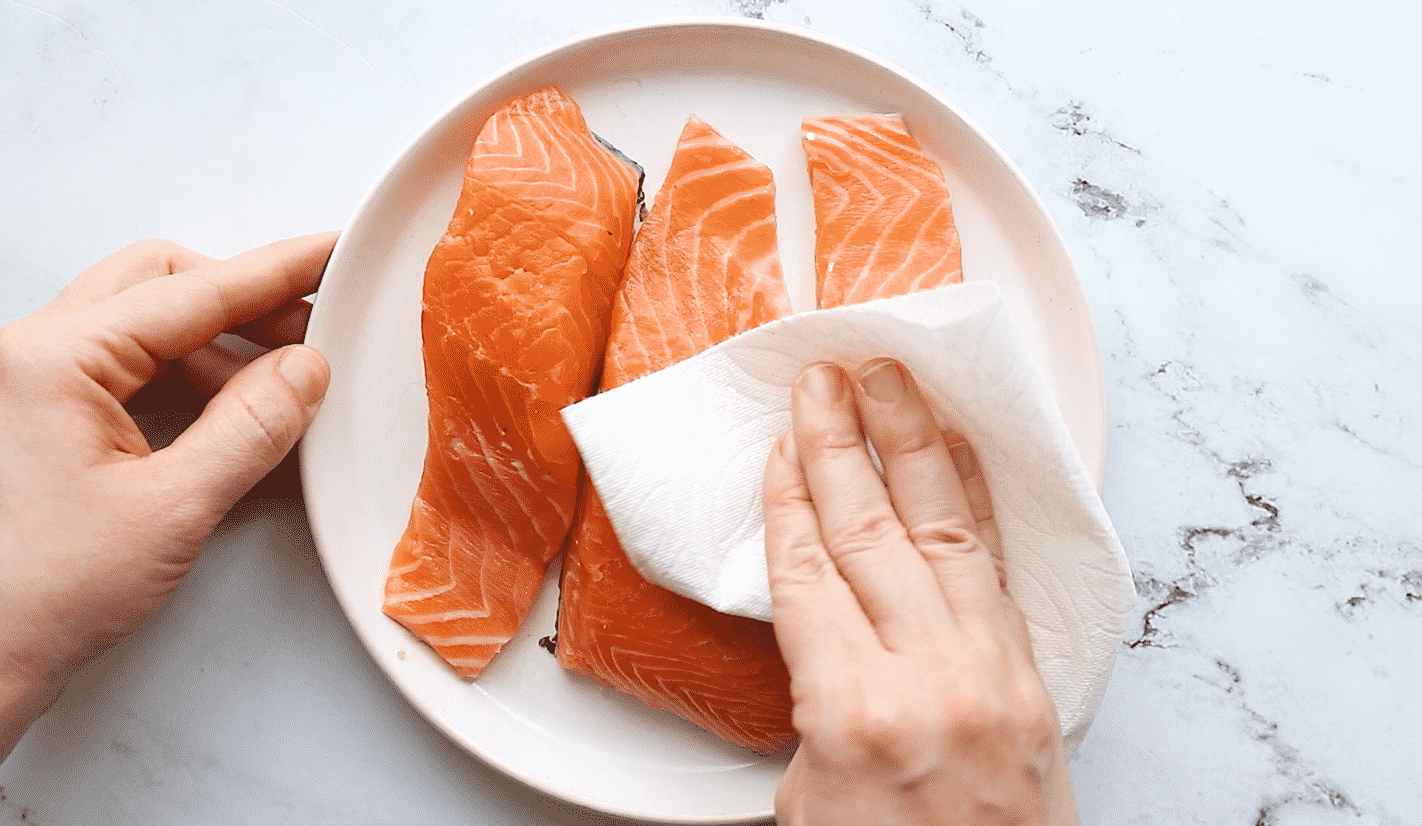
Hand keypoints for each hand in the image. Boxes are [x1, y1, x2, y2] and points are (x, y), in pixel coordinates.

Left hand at [0, 234, 336, 761]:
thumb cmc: (35, 597)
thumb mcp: (171, 509)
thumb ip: (251, 429)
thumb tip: (304, 370)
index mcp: (52, 360)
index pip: (191, 293)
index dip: (276, 273)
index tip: (332, 254)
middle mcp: (33, 356)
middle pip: (160, 286)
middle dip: (243, 304)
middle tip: (312, 333)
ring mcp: (34, 387)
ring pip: (146, 330)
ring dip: (219, 352)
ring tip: (281, 398)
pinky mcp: (43, 421)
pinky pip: (129, 373)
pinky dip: (190, 386)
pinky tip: (235, 424)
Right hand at [762, 359, 1076, 824]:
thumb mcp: (807, 800)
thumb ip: (809, 702)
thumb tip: (819, 628)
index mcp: (854, 711)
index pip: (808, 574)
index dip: (787, 503)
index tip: (776, 445)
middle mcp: (927, 675)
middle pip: (867, 531)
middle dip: (837, 445)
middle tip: (820, 376)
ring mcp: (991, 669)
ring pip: (940, 528)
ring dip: (910, 444)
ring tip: (890, 379)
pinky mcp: (1031, 676)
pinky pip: (994, 566)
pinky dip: (972, 500)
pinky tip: (955, 453)